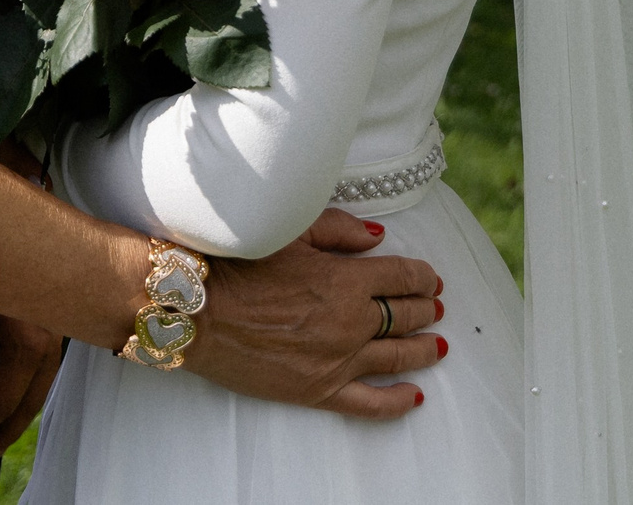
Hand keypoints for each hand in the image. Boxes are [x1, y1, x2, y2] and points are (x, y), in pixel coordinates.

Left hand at [0, 305, 62, 454]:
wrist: (28, 212)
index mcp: (28, 343)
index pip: (4, 400)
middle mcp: (50, 342)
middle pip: (32, 400)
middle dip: (11, 429)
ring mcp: (57, 330)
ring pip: (44, 383)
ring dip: (25, 408)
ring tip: (7, 426)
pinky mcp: (53, 318)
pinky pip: (47, 363)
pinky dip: (33, 384)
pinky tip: (21, 385)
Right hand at [184, 209, 443, 418]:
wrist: (195, 311)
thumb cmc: (236, 264)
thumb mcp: (289, 230)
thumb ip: (339, 229)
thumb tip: (378, 238)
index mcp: (346, 279)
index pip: (403, 277)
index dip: (422, 277)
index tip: (428, 279)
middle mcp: (352, 322)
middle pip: (407, 316)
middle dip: (426, 310)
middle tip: (434, 308)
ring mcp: (339, 360)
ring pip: (398, 357)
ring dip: (424, 349)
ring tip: (437, 346)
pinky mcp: (320, 390)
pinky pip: (371, 403)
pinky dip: (397, 401)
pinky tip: (414, 396)